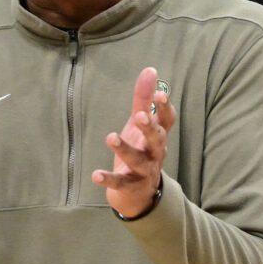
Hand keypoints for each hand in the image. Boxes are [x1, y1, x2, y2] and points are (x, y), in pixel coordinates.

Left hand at [92, 67, 175, 217]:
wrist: (138, 193)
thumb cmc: (141, 150)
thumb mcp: (140, 124)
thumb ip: (144, 98)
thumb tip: (150, 69)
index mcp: (158, 137)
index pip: (167, 122)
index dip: (165, 109)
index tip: (160, 94)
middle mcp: (154, 154)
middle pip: (157, 140)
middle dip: (150, 128)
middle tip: (140, 116)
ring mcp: (143, 171)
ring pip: (137, 160)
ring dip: (125, 149)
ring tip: (111, 137)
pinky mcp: (129, 186)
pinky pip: (120, 183)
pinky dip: (108, 179)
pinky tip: (95, 175)